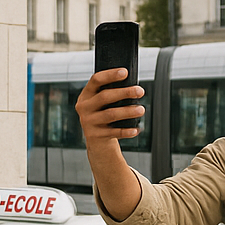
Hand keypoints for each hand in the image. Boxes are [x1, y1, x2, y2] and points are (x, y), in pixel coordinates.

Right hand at [74, 69, 145, 221]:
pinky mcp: (97, 141)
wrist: (99, 153)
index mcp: (85, 99)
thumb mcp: (109, 110)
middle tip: (140, 90)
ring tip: (142, 110)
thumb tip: (134, 81)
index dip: (109, 74)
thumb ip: (115, 97)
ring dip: (128, 112)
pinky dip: (126, 132)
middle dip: (124, 93)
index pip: (94, 81)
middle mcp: (83, 111)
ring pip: (111, 115)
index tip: (126, 70)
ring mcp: (89, 127)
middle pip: (104, 97)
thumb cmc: (109, 125)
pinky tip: (137, 130)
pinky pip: (114, 134)